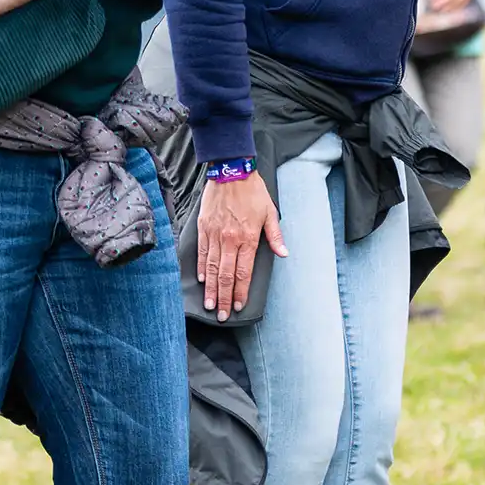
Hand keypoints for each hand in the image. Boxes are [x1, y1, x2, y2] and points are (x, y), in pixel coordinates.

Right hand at [196, 172, 287, 314]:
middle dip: (224, 297)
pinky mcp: (203, 227)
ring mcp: (215, 234)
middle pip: (225, 275)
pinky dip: (201, 268)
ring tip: (210, 304)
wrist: (231, 170)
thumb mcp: (270, 212)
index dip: (241, 291)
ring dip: (211, 288)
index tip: (239, 305)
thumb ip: (275, 236)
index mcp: (248, 237)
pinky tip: (202, 280)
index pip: (243, 272)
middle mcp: (230, 239)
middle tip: (222, 314)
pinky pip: (202, 252)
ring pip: (211, 267)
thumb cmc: (252, 191)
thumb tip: (283, 253)